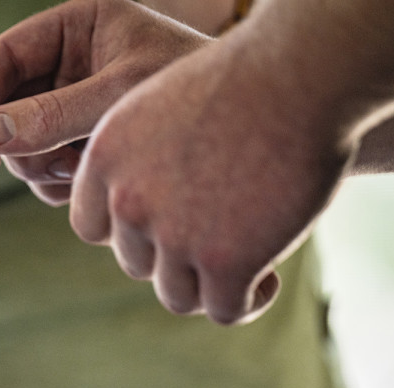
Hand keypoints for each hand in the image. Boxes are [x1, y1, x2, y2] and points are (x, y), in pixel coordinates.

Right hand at [0, 0, 207, 205]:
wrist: (255, 122)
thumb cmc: (194, 89)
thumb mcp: (118, 97)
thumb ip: (52, 115)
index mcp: (76, 27)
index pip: (4, 57)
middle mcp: (70, 65)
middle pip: (6, 108)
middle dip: (17, 143)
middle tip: (42, 164)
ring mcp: (77, 107)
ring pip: (24, 146)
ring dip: (43, 167)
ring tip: (84, 167)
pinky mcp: (88, 142)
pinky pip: (49, 170)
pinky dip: (62, 183)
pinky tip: (92, 180)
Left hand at [72, 34, 352, 323]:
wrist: (301, 72)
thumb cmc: (244, 82)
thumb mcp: (162, 110)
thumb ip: (139, 163)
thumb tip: (142, 224)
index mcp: (106, 159)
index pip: (92, 226)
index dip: (129, 230)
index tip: (165, 220)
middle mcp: (130, 200)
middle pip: (137, 262)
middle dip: (173, 255)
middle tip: (220, 234)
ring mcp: (174, 235)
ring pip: (177, 295)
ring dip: (208, 286)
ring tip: (246, 261)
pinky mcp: (225, 261)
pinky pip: (223, 310)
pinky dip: (247, 302)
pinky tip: (268, 279)